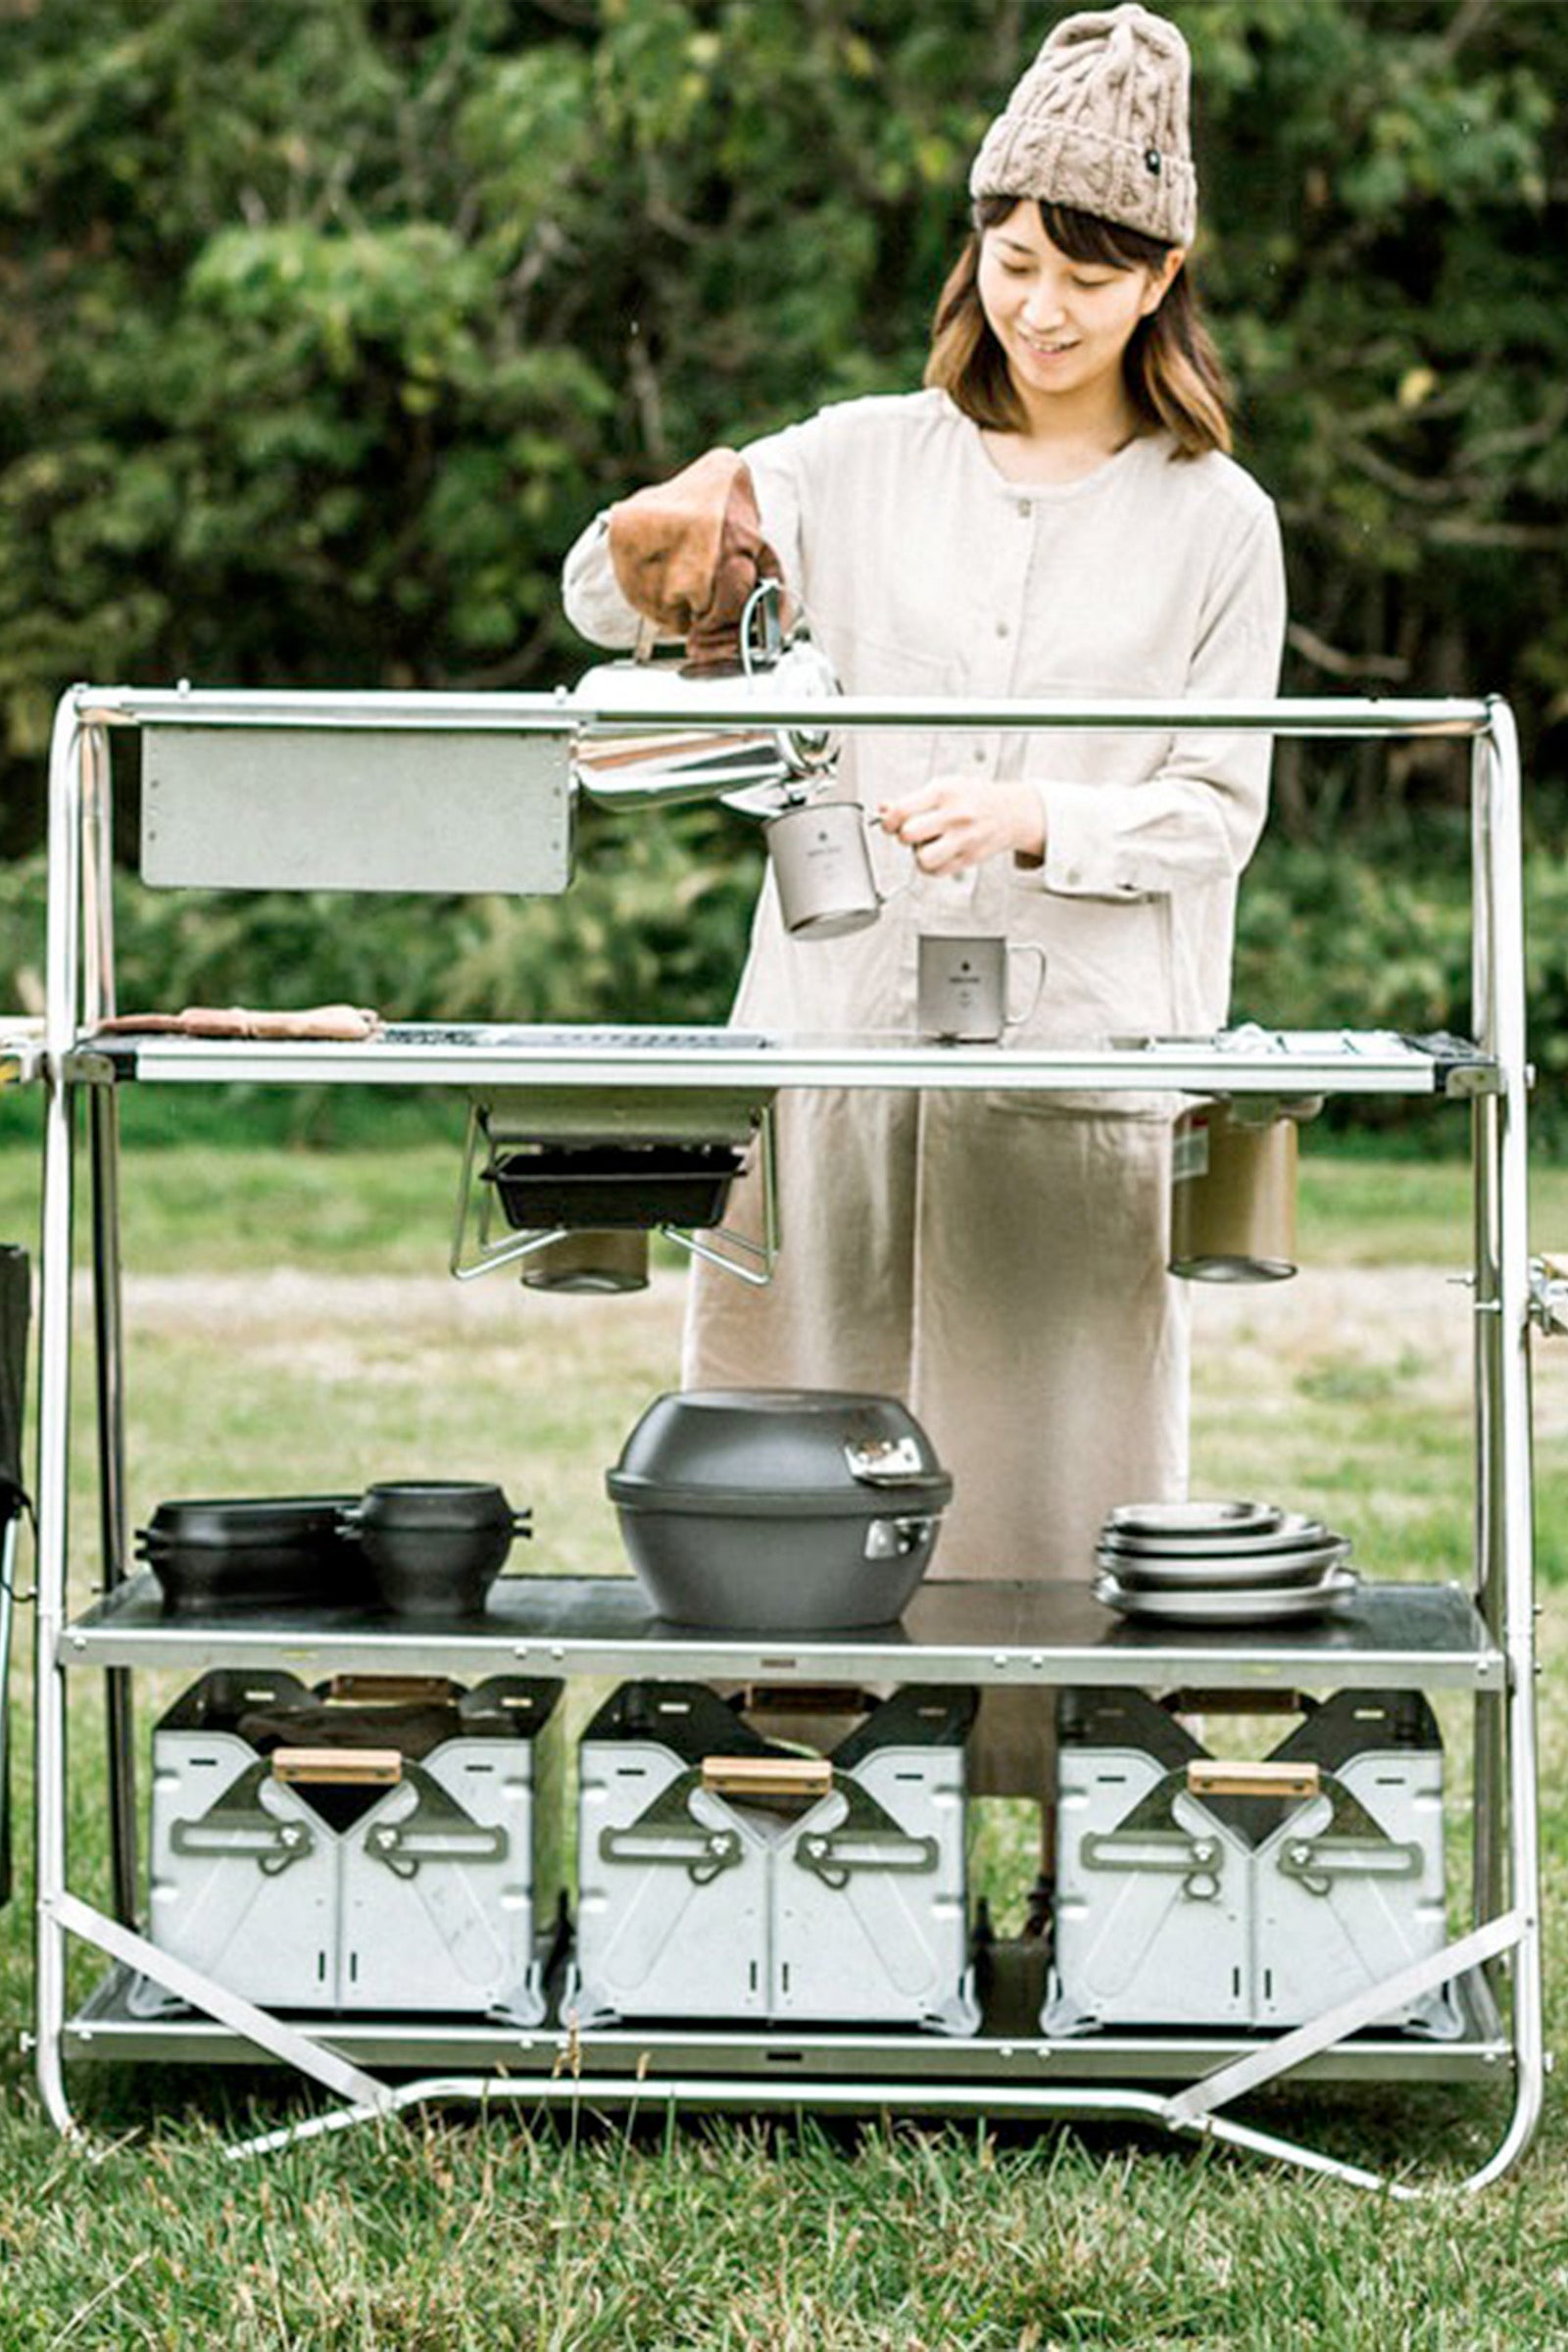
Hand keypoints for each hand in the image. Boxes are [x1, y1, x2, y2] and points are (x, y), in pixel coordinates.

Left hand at [877, 779, 1044, 875]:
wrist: (1011, 811)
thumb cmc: (974, 797)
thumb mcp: (943, 788)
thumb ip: (911, 800)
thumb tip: (883, 809)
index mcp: (944, 793)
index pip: (902, 811)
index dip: (888, 821)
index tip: (890, 823)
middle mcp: (954, 816)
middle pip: (909, 835)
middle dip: (904, 836)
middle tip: (911, 833)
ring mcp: (963, 839)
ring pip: (923, 859)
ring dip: (919, 854)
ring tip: (927, 844)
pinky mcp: (969, 858)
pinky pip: (937, 872)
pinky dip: (931, 866)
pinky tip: (938, 853)